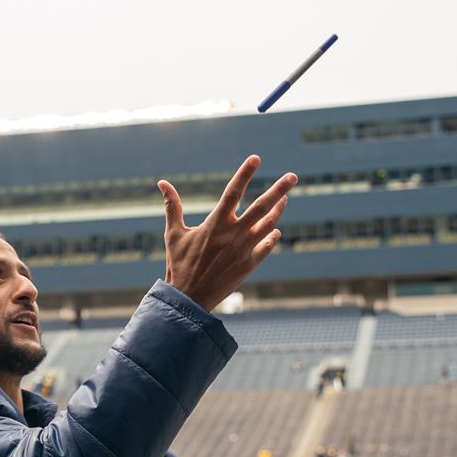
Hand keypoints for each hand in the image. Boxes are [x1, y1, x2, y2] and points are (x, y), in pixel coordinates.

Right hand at [160, 155, 296, 310]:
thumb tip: (162, 183)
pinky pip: (266, 247)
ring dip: (278, 211)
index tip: (256, 158)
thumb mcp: (174, 234)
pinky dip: (272, 237)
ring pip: (268, 225)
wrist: (189, 298)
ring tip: (285, 199)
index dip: (245, 173)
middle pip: (261, 206)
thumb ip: (172, 207)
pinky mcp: (249, 265)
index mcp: (215, 224)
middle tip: (293, 176)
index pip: (233, 191)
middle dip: (279, 190)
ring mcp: (244, 250)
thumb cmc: (179, 264)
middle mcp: (233, 234)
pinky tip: (275, 230)